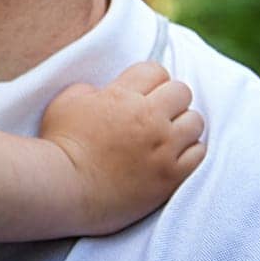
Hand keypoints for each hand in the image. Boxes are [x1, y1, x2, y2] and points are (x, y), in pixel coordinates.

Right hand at [37, 61, 204, 235]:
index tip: (142, 92)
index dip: (149, 79)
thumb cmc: (61, 144)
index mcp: (123, 96)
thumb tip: (107, 92)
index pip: (157, 70)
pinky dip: (189, 151)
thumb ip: (93, 89)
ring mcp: (163, 149)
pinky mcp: (170, 177)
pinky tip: (173, 155)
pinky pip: (198, 153)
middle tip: (155, 112)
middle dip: (169, 98)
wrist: (65, 190)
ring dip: (182, 125)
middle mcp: (149, 119)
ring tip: (167, 134)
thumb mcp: (67, 101)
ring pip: (195, 121)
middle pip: (182, 92)